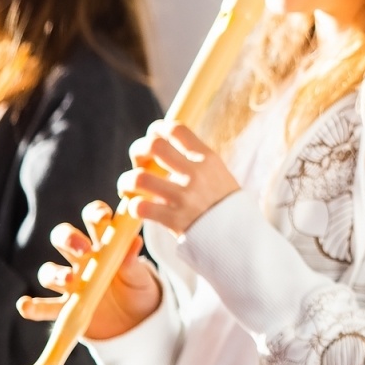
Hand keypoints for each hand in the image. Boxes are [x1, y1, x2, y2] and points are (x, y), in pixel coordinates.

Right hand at [18, 200, 161, 339]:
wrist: (135, 319)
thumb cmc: (137, 288)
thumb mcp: (140, 276)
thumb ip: (133, 262)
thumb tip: (134, 241)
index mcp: (103, 243)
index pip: (94, 219)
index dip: (95, 214)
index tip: (103, 218)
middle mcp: (81, 259)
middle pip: (64, 239)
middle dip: (69, 239)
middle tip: (85, 250)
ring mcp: (69, 283)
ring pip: (49, 271)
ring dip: (55, 273)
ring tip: (69, 280)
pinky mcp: (64, 308)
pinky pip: (43, 307)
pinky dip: (32, 307)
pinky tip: (25, 305)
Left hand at [117, 121, 239, 235]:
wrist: (238, 235)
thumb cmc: (225, 203)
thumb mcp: (218, 173)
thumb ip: (195, 160)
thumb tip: (165, 146)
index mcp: (208, 159)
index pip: (176, 129)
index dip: (158, 129)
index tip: (153, 136)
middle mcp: (195, 174)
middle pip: (154, 146)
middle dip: (138, 150)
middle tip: (139, 162)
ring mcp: (183, 197)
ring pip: (139, 178)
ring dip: (127, 181)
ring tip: (128, 187)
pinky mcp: (173, 219)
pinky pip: (140, 207)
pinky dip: (133, 206)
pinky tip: (138, 207)